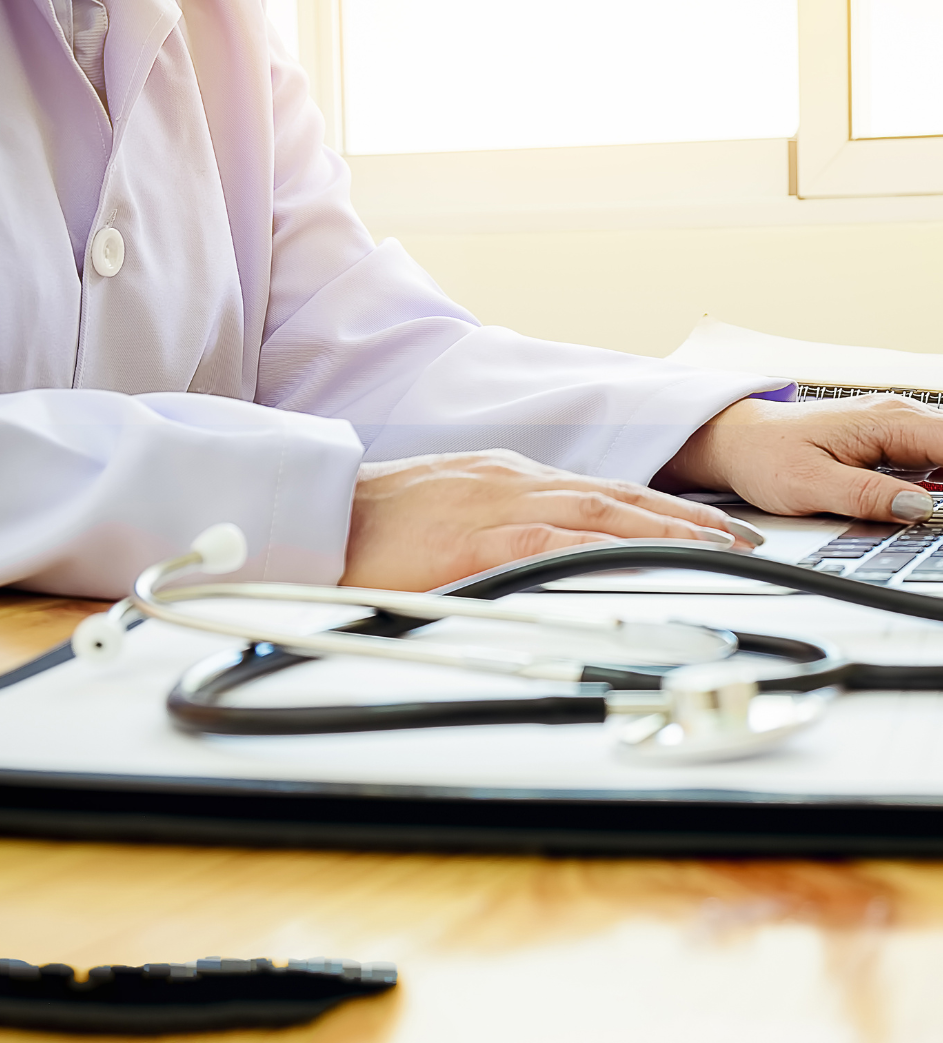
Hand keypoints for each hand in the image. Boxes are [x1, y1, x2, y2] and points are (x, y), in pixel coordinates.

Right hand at [341, 450, 744, 591]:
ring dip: (665, 526)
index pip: (595, 486)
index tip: (694, 521)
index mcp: (503, 473)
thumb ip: (490, 521)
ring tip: (718, 545)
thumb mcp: (443, 509)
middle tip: (734, 532)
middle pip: (615, 491)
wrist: (321, 513)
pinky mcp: (480, 534)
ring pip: (601, 508)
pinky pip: (559, 538)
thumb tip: (524, 548)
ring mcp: (498, 501)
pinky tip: (648, 556)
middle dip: (681, 512)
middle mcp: (511, 476)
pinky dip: (610, 545)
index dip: (652, 504)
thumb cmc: (372, 521)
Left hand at [660, 394, 941, 522]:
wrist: (734, 440)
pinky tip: (927, 504)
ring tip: (933, 514)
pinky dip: (936, 478)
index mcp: (885, 422)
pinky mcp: (884, 440)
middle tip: (939, 519)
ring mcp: (892, 426)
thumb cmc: (762, 456)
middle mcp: (895, 416)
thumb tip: (918, 508)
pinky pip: (928, 456)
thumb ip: (864, 496)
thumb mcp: (808, 485)